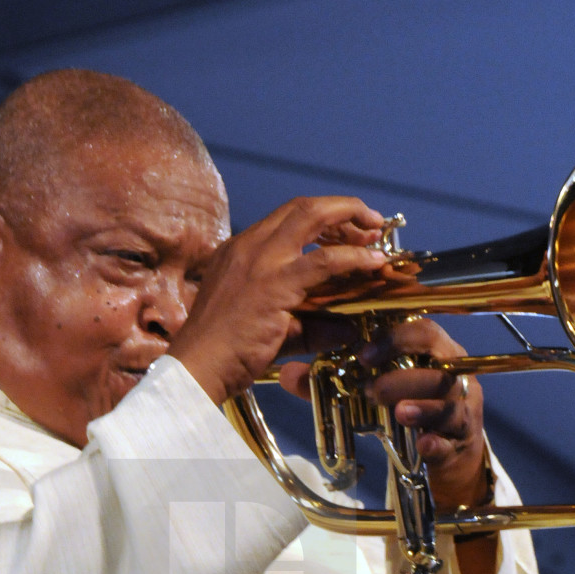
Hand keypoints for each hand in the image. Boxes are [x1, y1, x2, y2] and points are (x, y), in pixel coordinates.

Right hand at [169, 197, 386, 404]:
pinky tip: (374, 262)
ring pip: (313, 216)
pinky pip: (325, 261)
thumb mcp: (268, 330)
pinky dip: (355, 258)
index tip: (345, 230)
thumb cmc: (222, 354)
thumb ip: (309, 326)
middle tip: (369, 221)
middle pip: (302, 206)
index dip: (322, 218)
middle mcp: (248, 246)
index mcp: (239, 251)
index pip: (285, 219)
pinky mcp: (275, 284)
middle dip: (341, 207)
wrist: (197, 367)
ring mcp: (261, 261)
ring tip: (376, 231)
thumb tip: (347, 329)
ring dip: (351, 218)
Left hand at [279, 316, 488, 509]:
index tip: (363, 354)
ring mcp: (463, 406)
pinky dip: (438, 442)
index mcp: (432, 350)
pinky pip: (454, 438)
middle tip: (371, 389)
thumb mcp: (371, 391)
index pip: (421, 330)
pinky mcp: (464, 439)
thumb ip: (331, 382)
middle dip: (405, 373)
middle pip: (440, 363)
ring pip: (449, 401)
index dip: (394, 339)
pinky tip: (424, 445)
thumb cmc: (406, 405)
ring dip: (422, 406)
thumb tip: (288, 374)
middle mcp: (453, 373)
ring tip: (397, 413)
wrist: (446, 449)